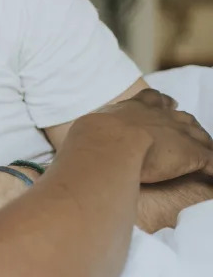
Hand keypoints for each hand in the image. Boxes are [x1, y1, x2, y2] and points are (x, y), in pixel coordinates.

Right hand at [74, 89, 212, 183]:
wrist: (109, 143)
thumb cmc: (92, 138)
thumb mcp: (87, 131)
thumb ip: (90, 136)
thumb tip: (78, 149)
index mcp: (136, 108)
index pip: (153, 100)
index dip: (160, 103)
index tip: (165, 104)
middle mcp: (162, 116)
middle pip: (182, 118)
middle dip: (185, 124)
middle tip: (186, 131)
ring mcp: (180, 134)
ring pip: (200, 139)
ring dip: (202, 146)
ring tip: (205, 154)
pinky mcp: (193, 154)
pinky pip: (211, 161)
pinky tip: (212, 177)